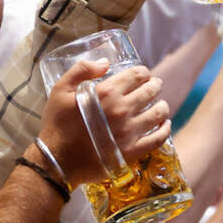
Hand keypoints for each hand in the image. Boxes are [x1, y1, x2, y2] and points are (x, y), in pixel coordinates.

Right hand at [37, 60, 170, 185]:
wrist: (57, 160)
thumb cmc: (57, 124)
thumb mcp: (60, 89)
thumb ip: (81, 70)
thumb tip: (105, 62)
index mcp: (107, 93)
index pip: (136, 75)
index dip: (143, 72)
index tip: (143, 74)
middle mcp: (122, 110)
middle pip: (150, 92)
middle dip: (155, 85)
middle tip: (155, 86)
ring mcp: (129, 132)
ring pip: (158, 113)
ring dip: (162, 106)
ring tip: (161, 105)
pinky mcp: (132, 151)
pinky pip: (157, 139)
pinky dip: (165, 130)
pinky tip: (165, 125)